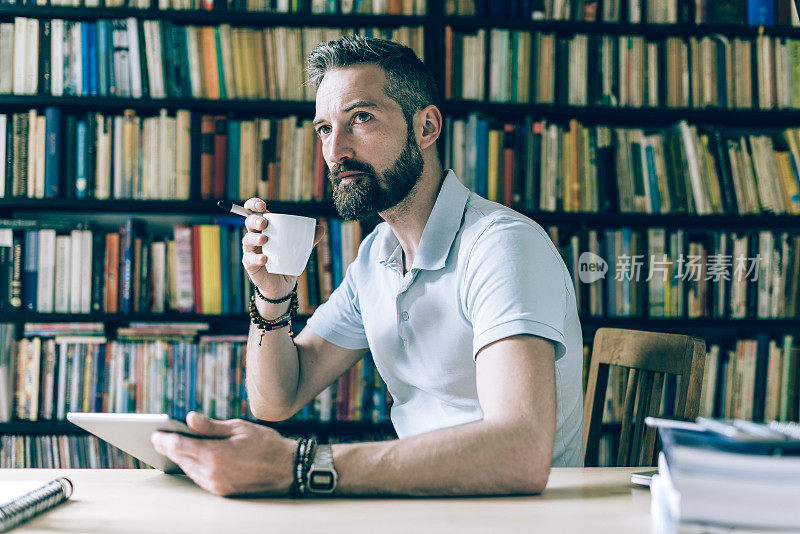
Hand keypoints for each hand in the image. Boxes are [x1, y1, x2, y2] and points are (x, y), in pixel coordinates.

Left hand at [151, 412, 295, 496]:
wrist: (287, 469)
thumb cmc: (266, 444)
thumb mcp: (239, 427)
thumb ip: (211, 426)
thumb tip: (189, 418)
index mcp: (216, 454)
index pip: (180, 446)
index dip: (164, 438)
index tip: (155, 432)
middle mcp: (213, 473)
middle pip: (181, 459)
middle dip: (169, 448)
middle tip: (158, 438)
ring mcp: (217, 486)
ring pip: (189, 470)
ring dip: (180, 458)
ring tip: (171, 447)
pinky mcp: (222, 492)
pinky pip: (200, 479)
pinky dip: (193, 467)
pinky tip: (190, 459)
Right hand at [241, 197, 324, 299]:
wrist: (283, 284)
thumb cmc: (288, 260)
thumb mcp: (299, 249)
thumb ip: (309, 239)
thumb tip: (321, 228)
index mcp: (266, 228)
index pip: (255, 211)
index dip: (254, 205)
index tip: (261, 206)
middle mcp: (255, 236)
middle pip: (248, 222)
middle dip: (254, 220)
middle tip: (264, 223)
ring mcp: (251, 250)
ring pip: (247, 240)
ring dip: (254, 238)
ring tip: (264, 239)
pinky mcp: (250, 264)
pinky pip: (249, 259)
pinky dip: (257, 258)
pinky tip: (265, 259)